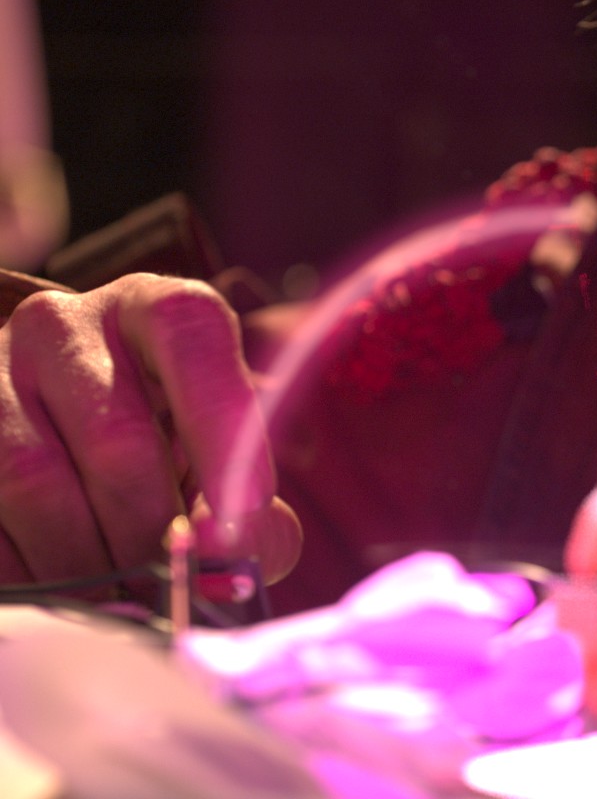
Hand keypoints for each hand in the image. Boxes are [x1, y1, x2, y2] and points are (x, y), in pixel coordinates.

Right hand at [0, 273, 298, 587]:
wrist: (67, 444)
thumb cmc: (173, 455)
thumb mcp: (225, 466)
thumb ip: (256, 517)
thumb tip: (225, 564)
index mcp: (152, 309)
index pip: (190, 332)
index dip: (222, 425)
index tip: (242, 515)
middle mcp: (62, 324)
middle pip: (116, 439)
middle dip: (151, 533)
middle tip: (171, 587)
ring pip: (35, 481)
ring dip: (85, 562)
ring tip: (119, 598)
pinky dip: (28, 572)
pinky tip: (62, 592)